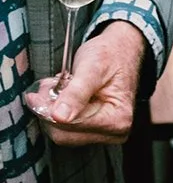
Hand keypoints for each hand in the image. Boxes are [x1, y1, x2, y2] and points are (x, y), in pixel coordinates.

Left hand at [25, 21, 144, 145]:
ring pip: (62, 134)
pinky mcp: (96, 130)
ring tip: (59, 88)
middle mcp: (114, 130)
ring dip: (52, 112)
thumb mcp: (93, 67)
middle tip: (51, 87)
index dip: (51, 110)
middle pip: (65, 135)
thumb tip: (60, 116)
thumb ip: (77, 92)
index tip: (40, 93)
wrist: (122, 48)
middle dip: (50, 111)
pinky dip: (57, 113)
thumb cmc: (113, 54)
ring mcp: (105, 132)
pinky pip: (66, 130)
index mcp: (118, 118)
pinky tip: (63, 96)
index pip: (72, 126)